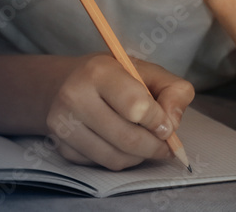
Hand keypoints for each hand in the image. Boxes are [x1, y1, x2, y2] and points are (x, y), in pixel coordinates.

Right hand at [44, 53, 194, 170]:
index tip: (166, 124)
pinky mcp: (61, 146)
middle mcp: (75, 96)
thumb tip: (172, 123)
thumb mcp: (148, 71)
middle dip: (154, 147)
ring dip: (139, 157)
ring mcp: (63, 124)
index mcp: (99, 71)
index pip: (136, 106)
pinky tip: (123, 145)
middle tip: (165, 145)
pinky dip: (120, 160)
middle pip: (127, 138)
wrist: (66, 82)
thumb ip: (174, 91)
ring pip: (114, 157)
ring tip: (146, 144)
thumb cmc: (115, 77)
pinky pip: (101, 164)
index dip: (158, 121)